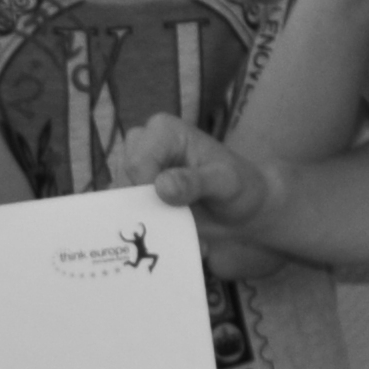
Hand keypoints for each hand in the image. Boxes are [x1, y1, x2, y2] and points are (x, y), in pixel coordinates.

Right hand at [109, 113, 280, 230]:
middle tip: (178, 223)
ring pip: (121, 204)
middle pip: (123, 182)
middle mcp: (143, 147)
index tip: (172, 207)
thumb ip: (195, 182)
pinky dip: (149, 232)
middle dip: (148, 209)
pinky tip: (173, 237)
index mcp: (163, 131)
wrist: (246, 212)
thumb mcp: (226, 184)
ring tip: (181, 232)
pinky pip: (126, 217)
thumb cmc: (241, 188)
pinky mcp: (137, 197)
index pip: (137, 161)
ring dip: (151, 224)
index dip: (147, 188)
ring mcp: (138, 174)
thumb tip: (161, 186)